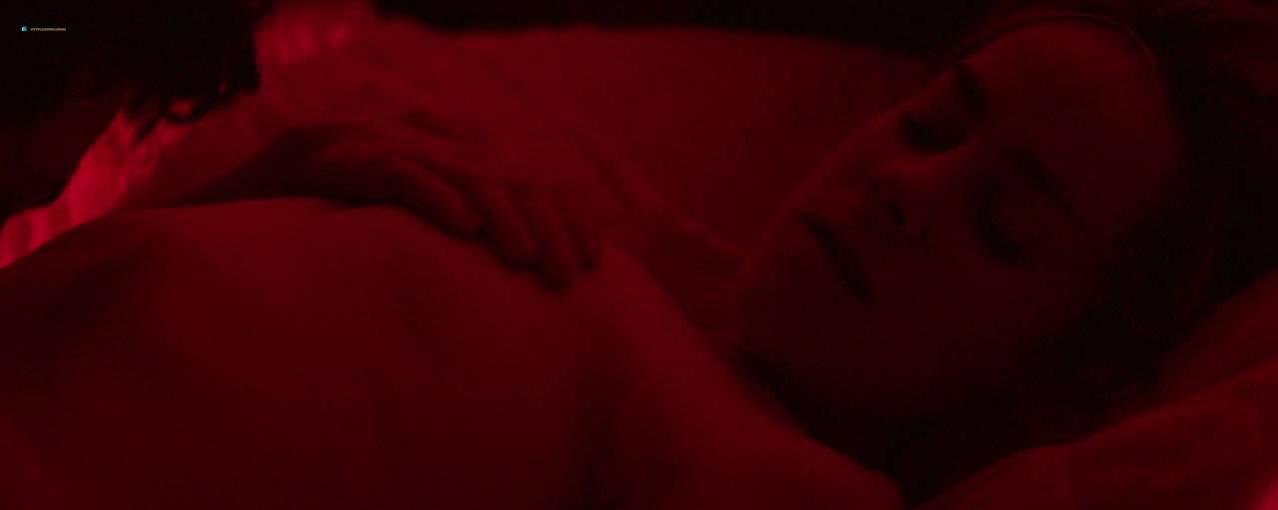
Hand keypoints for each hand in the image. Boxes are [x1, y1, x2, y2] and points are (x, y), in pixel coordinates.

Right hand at [179, 119, 601, 288]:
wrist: (241, 201)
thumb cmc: (328, 230)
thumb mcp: (404, 236)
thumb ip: (454, 239)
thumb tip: (512, 273)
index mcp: (444, 164)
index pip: (521, 183)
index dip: (562, 218)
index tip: (594, 262)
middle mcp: (422, 150)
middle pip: (506, 180)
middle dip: (546, 226)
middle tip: (570, 276)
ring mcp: (386, 149)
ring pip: (463, 176)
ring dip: (502, 216)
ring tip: (527, 258)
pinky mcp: (344, 160)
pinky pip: (400, 175)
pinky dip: (434, 198)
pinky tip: (464, 227)